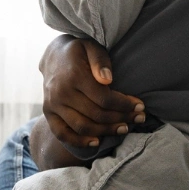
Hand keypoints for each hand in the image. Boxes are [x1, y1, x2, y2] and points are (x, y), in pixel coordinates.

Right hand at [39, 35, 145, 149]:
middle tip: (139, 118)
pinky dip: (79, 142)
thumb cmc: (79, 51)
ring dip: (106, 131)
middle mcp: (60, 92)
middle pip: (96, 114)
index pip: (104, 98)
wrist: (53, 56)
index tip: (140, 106)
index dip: (125, 105)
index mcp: (73, 75)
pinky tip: (97, 142)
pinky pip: (62, 133)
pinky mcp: (48, 113)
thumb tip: (107, 79)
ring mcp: (52, 105)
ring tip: (124, 129)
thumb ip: (100, 61)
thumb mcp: (92, 47)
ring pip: (83, 127)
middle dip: (121, 118)